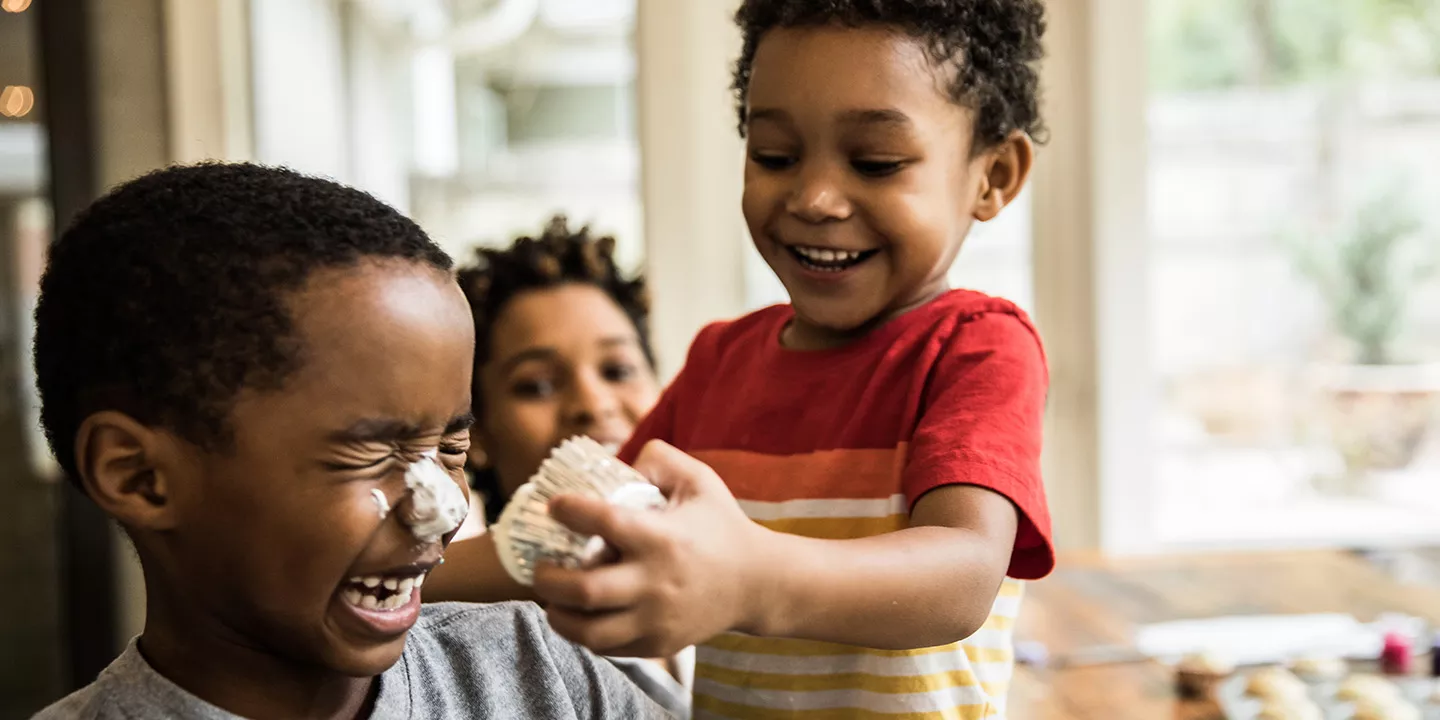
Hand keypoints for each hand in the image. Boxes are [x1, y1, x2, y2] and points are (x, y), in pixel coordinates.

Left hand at [532, 440, 771, 657]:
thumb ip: (660, 459)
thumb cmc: (722, 526)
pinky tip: (579, 615)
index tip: (554, 505)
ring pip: (591, 632)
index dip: (570, 510)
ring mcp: (657, 620)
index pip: (604, 523)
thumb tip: (620, 461)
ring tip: (551, 600)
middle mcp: (656, 583)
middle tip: (538, 567)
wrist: (757, 583)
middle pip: (586, 590)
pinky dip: (585, 633)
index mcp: (663, 538)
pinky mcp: (660, 644)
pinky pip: (608, 648)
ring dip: (560, 616)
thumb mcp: (700, 481)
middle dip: (548, 580)